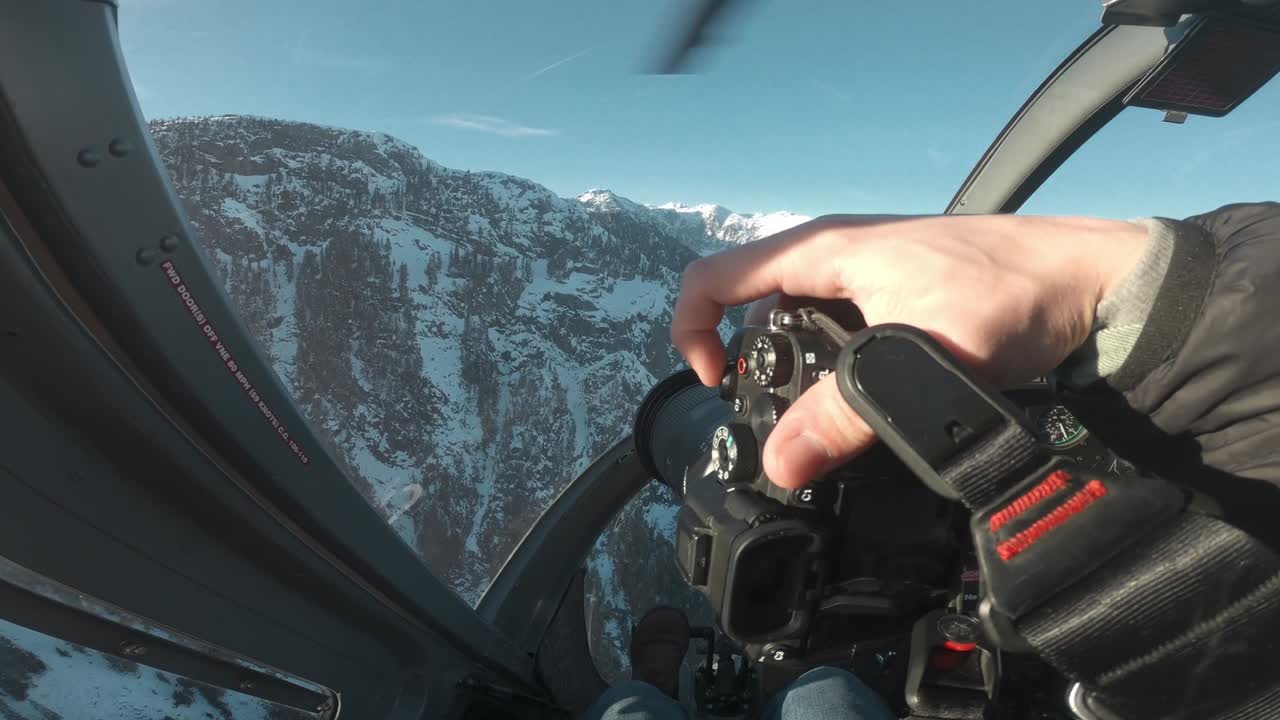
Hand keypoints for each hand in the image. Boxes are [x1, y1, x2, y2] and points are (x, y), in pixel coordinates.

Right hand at [671, 213, 1147, 488]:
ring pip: (794, 326)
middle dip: (749, 365)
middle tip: (781, 421)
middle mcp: (832, 256)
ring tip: (827, 422)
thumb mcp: (917, 357)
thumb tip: (780, 465)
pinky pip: (834, 334)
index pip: (713, 276)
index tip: (718, 388)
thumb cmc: (1007, 294)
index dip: (691, 331)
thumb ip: (847, 413)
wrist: (1092, 282)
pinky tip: (865, 405)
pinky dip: (832, 372)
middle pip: (749, 307)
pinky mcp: (891, 298)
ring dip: (795, 375)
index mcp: (822, 249)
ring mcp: (863, 276)